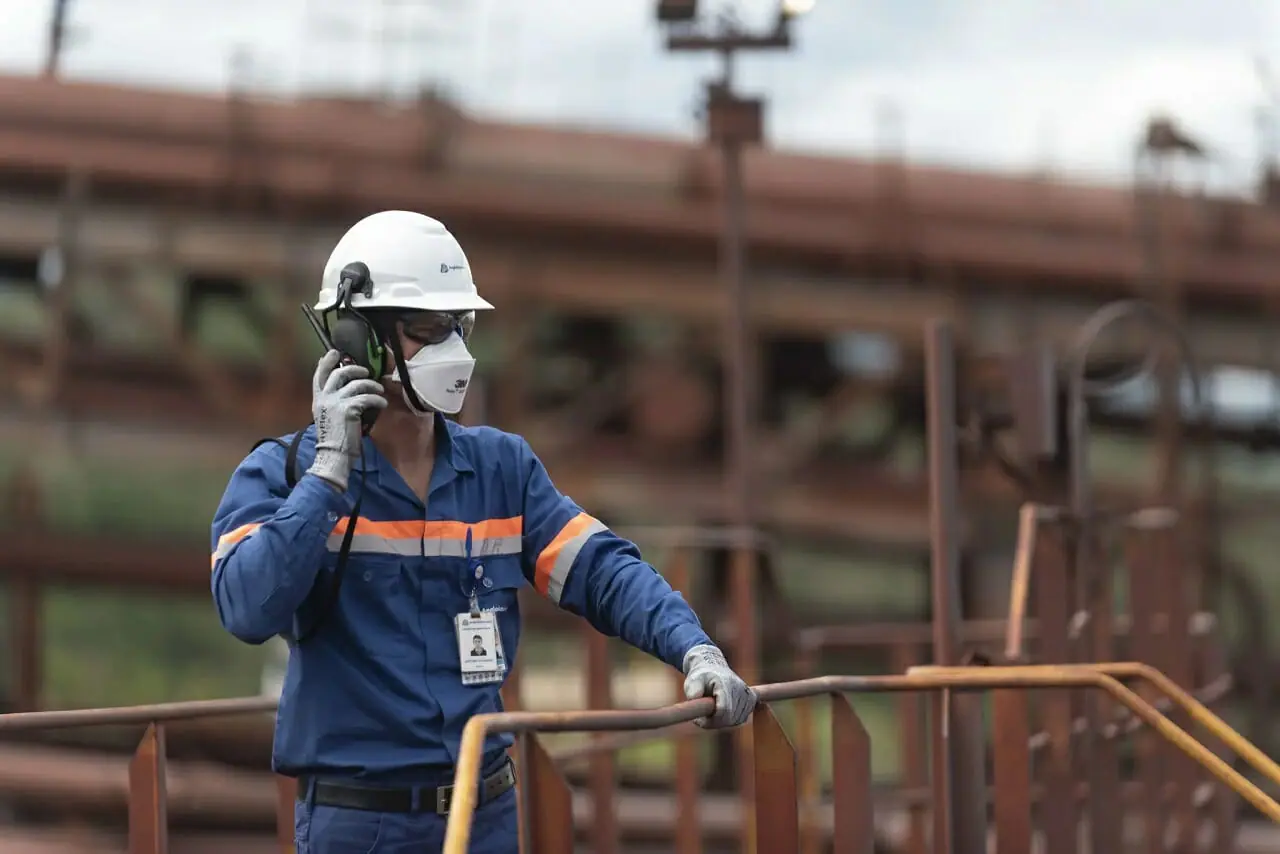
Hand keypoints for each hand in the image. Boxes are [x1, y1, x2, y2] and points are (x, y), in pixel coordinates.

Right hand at [308, 350, 386, 490]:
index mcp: (317, 401)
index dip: (325, 363)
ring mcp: (335, 403)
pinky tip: (383, 403)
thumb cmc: (335, 441)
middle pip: (338, 374)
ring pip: (356, 384)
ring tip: (379, 390)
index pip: (319, 377)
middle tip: (365, 371)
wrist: (333, 455)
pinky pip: (367, 397)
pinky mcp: (348, 409)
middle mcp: (324, 399)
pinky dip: (378, 399)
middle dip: (354, 369)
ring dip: (371, 385)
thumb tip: (347, 392)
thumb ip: (333, 405)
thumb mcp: (329, 419)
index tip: (334, 354)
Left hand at [682, 644, 756, 728]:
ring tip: (711, 711)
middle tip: (702, 716)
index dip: (711, 720)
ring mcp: (747, 694)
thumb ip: (692, 689)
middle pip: (730, 718)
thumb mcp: (692, 680)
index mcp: (725, 683)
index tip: (699, 720)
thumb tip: (695, 697)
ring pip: (736, 720)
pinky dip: (731, 719)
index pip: (724, 710)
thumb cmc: (701, 677)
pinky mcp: (751, 699)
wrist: (713, 668)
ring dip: (722, 721)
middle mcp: (740, 688)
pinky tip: (722, 711)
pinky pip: (742, 718)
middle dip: (715, 722)